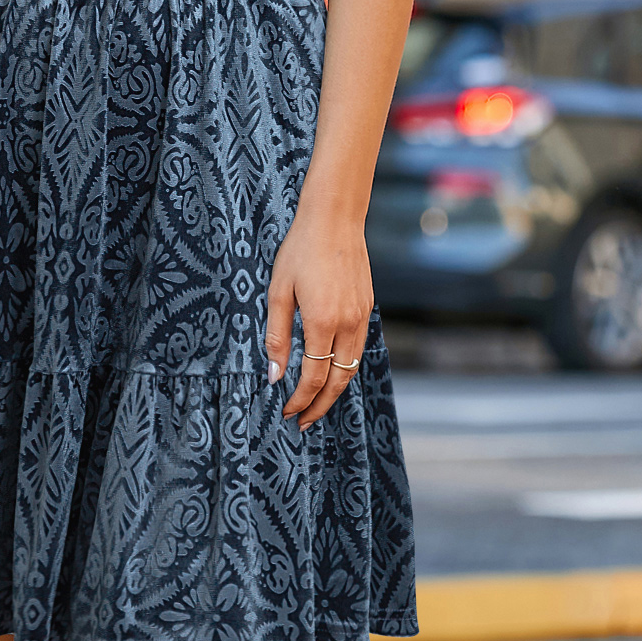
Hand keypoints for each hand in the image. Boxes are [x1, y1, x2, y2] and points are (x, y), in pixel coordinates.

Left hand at [265, 193, 373, 431]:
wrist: (335, 218)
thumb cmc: (301, 250)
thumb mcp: (278, 290)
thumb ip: (276, 335)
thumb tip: (274, 374)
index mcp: (322, 323)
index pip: (313, 377)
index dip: (300, 400)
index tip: (287, 412)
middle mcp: (347, 325)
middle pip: (338, 381)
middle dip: (320, 406)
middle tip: (303, 421)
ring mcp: (361, 316)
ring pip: (352, 367)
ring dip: (335, 390)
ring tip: (317, 403)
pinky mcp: (367, 307)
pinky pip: (358, 348)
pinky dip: (346, 367)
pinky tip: (332, 370)